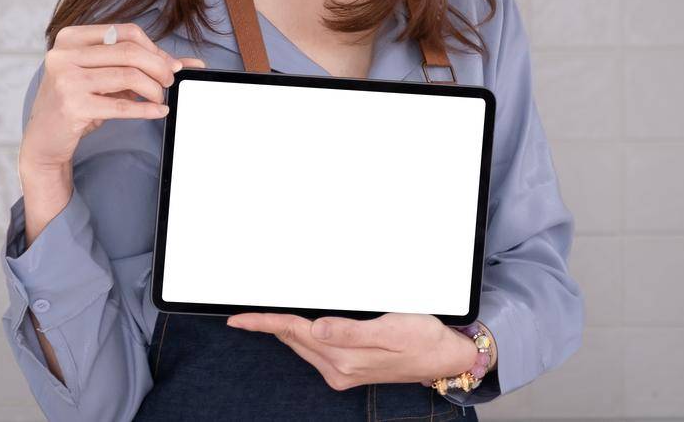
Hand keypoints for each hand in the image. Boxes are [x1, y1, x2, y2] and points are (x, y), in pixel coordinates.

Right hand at [18, 21, 204, 180]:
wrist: (43, 139)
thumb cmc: (76, 101)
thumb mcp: (101, 75)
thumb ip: (137, 65)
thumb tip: (186, 63)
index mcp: (70, 38)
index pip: (124, 32)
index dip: (153, 47)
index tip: (169, 64)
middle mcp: (64, 54)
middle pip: (129, 51)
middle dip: (158, 66)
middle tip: (170, 81)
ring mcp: (66, 80)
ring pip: (128, 76)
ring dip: (154, 89)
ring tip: (161, 98)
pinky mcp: (72, 106)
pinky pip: (121, 105)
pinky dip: (146, 109)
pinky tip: (158, 111)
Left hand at [225, 311, 478, 391]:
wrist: (444, 358)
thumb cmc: (422, 339)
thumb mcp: (389, 329)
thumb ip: (349, 331)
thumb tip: (315, 328)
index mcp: (344, 357)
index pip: (293, 332)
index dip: (264, 322)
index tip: (238, 318)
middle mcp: (339, 368)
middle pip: (293, 339)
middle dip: (269, 324)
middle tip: (244, 312)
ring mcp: (343, 372)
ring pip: (302, 345)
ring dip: (283, 330)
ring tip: (263, 316)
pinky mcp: (349, 370)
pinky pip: (314, 350)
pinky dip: (301, 336)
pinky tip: (298, 325)